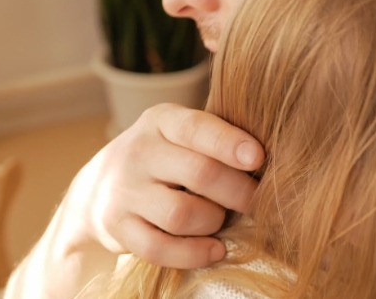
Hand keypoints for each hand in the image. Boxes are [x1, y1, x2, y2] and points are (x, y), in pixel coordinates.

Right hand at [61, 103, 263, 268]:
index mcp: (162, 121)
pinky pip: (160, 249)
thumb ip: (219, 138)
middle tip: (256, 200)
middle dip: (238, 191)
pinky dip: (194, 253)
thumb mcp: (183, 134)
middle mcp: (138, 152)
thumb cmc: (167, 156)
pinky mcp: (116, 228)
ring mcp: (124, 191)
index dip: (230, 144)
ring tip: (223, 219)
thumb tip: (278, 155)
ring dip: (214, 222)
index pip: (197, 128)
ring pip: (182, 215)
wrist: (98, 187)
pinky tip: (215, 249)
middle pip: (200, 174)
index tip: (259, 158)